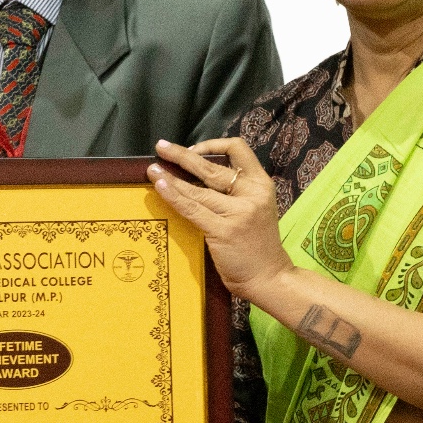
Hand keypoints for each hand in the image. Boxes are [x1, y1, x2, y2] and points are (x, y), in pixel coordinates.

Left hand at [147, 138, 292, 303]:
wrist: (269, 277)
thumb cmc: (257, 245)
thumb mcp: (255, 208)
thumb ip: (235, 192)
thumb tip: (197, 175)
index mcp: (261, 184)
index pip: (238, 149)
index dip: (212, 144)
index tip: (193, 150)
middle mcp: (251, 193)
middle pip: (211, 166)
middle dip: (182, 155)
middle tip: (162, 147)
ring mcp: (238, 212)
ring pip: (196, 188)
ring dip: (170, 176)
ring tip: (152, 169)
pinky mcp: (223, 230)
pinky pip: (191, 209)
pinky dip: (173, 196)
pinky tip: (159, 186)